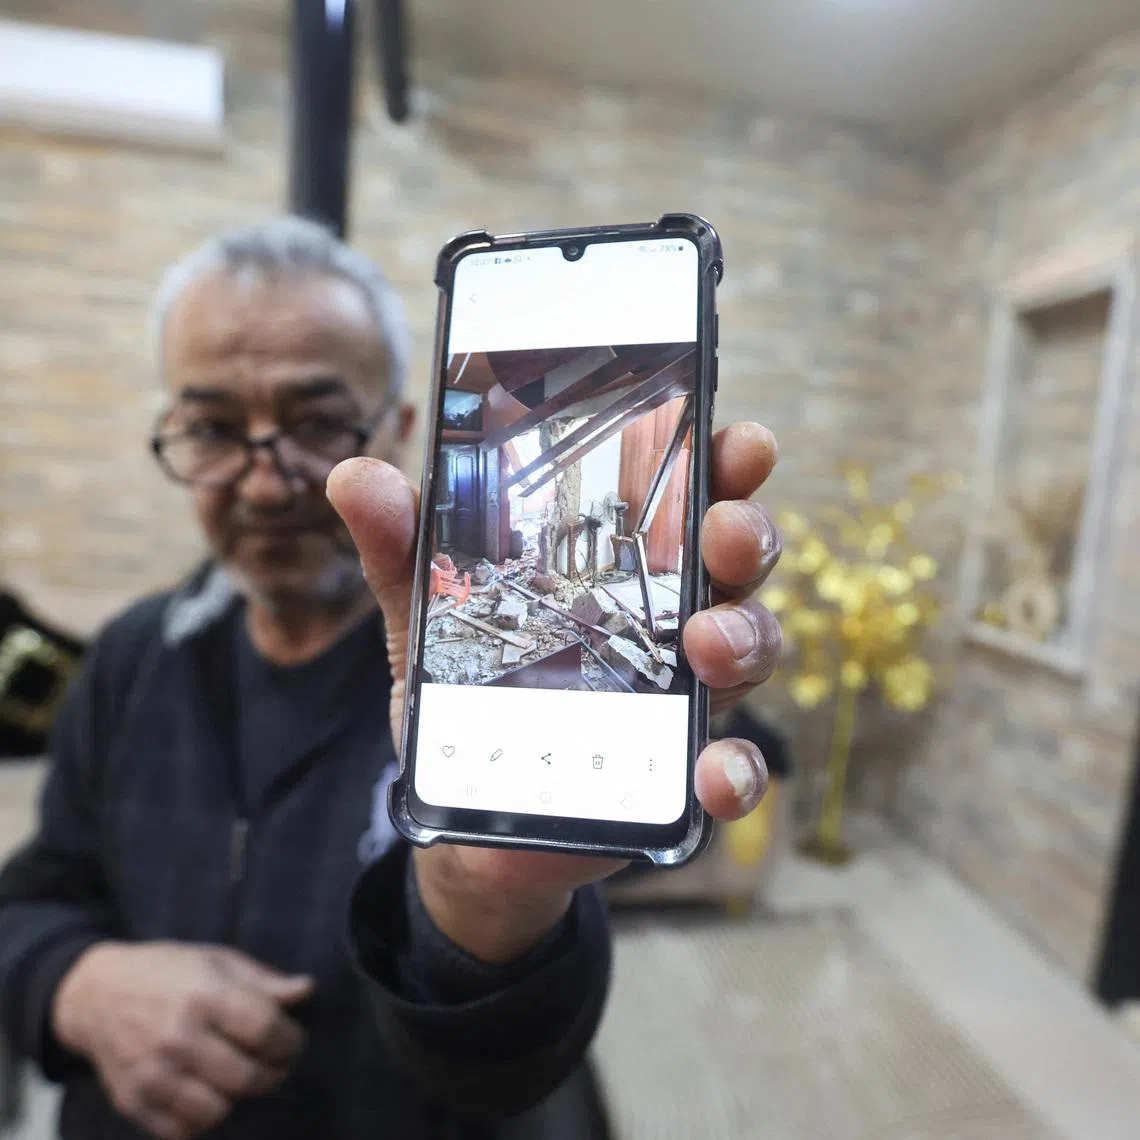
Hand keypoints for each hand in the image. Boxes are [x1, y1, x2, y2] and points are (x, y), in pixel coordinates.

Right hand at [52, 941, 312, 1139]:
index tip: (292, 1041)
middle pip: (247, 1077)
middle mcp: (177, 1036)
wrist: (96, 994)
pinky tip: (206, 1091)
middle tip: (274, 1064)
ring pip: (218, 1110)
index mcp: (204, 995)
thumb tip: (306, 991)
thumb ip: (264, 981)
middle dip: (273, 1073)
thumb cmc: (167, 971)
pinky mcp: (131, 1101)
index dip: (290, 1041)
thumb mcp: (218, 960)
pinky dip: (202, 1118)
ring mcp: (151, 1073)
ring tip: (238, 1076)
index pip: (265, 1031)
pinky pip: (183, 1129)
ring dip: (237, 1097)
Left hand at [327, 421, 781, 961]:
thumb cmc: (472, 695)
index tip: (738, 440)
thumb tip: (354, 476)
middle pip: (734, 561)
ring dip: (746, 637)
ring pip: (751, 649)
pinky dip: (737, 769)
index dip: (723, 461)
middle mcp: (669, 618)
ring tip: (705, 643)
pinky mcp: (681, 772)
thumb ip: (403, 550)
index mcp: (622, 564)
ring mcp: (684, 695)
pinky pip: (732, 766)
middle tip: (726, 533)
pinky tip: (715, 772)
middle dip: (746, 535)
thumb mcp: (430, 616)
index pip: (686, 496)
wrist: (472, 819)